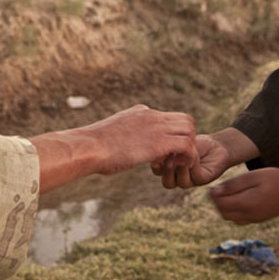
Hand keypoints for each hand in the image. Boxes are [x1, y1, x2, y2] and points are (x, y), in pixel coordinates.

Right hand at [29, 104, 196, 192]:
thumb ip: (123, 136)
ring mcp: (156, 127)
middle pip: (185, 119)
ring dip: (189, 147)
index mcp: (141, 112)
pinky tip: (177, 167)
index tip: (161, 153)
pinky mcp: (159, 142)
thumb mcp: (111, 135)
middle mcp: (151, 115)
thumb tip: (117, 145)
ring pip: (190, 129)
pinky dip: (188, 156)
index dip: (170, 135)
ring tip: (178, 163)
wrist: (89, 147)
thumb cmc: (93, 146)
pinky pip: (188, 145)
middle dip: (186, 138)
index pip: (168, 118)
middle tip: (176, 157)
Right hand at [152, 133, 232, 187]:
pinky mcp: (204, 179)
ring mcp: (192, 180)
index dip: (156, 166)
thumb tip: (153, 143)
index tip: (156, 156)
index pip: (158, 172)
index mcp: (170, 169)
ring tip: (181, 157)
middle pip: (168, 183)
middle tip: (168, 158)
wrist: (216, 145)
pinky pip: (196, 176)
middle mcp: (179, 177)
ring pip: (182, 183)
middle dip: (167, 171)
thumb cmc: (196, 143)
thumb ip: (167, 146)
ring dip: (180, 169)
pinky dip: (193, 165)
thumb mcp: (178, 142)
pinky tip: (194, 154)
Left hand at [209, 163, 278, 223]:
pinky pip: (240, 220)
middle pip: (224, 214)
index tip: (212, 186)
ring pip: (231, 218)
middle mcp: (250, 216)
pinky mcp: (260, 219)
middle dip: (217, 203)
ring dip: (225, 208)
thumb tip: (214, 192)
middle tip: (218, 189)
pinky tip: (239, 199)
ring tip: (228, 193)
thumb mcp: (253, 176)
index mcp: (247, 204)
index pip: (221, 204)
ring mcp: (256, 219)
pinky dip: (234, 211)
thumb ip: (233, 185)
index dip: (213, 196)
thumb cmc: (276, 178)